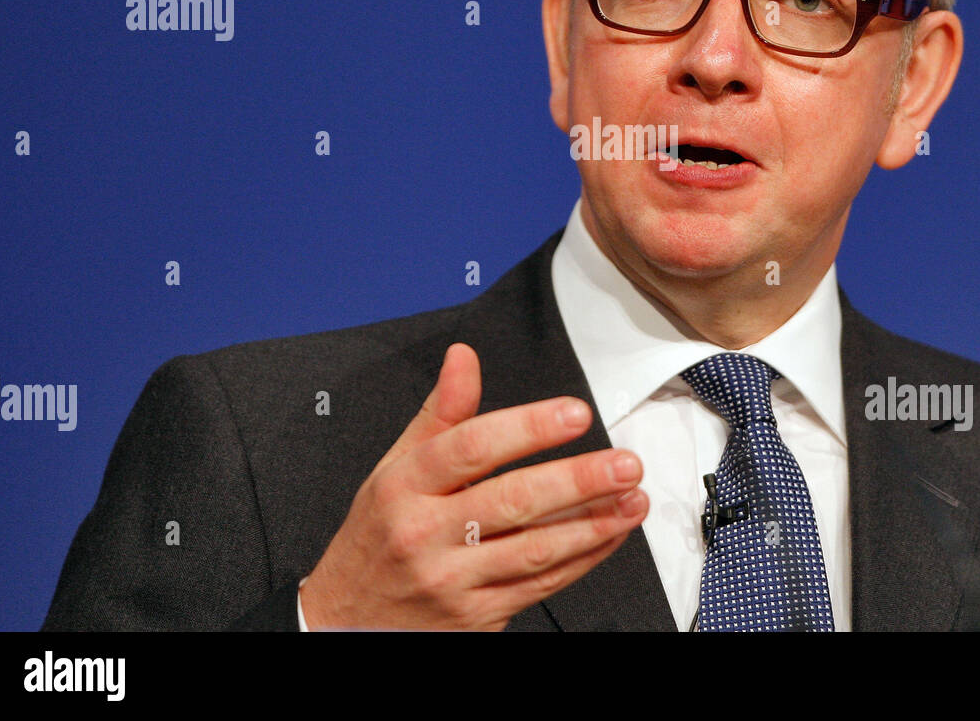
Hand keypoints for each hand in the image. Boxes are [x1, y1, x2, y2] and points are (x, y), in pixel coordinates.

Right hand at [299, 342, 647, 629]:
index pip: (471, 447)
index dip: (528, 427)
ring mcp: (452, 580)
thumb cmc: (378, 536)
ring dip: (594, 523)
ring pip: (535, 549)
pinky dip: (583, 558)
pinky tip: (610, 534)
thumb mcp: (393, 468)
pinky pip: (541, 585)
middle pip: (513, 501)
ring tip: (633, 498)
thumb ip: (440, 413)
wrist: (346, 622)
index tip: (574, 413)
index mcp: (405, 485)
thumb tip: (464, 357)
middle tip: (625, 463)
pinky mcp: (476, 616)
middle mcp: (426, 533)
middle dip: (578, 480)